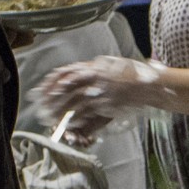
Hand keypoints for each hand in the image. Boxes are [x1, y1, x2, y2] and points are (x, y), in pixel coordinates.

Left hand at [37, 56, 165, 124]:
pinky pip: (89, 114)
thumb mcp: (108, 64)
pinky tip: (70, 124)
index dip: (49, 84)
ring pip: (75, 103)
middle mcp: (95, 78)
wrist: (149, 84)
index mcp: (93, 66)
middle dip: (52, 101)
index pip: (64, 73)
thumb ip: (91, 68)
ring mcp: (102, 92)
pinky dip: (78, 119)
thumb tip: (72, 72)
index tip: (39, 92)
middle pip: (66, 89)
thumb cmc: (129, 74)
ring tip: (53, 120)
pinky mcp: (108, 105)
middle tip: (42, 110)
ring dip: (62, 113)